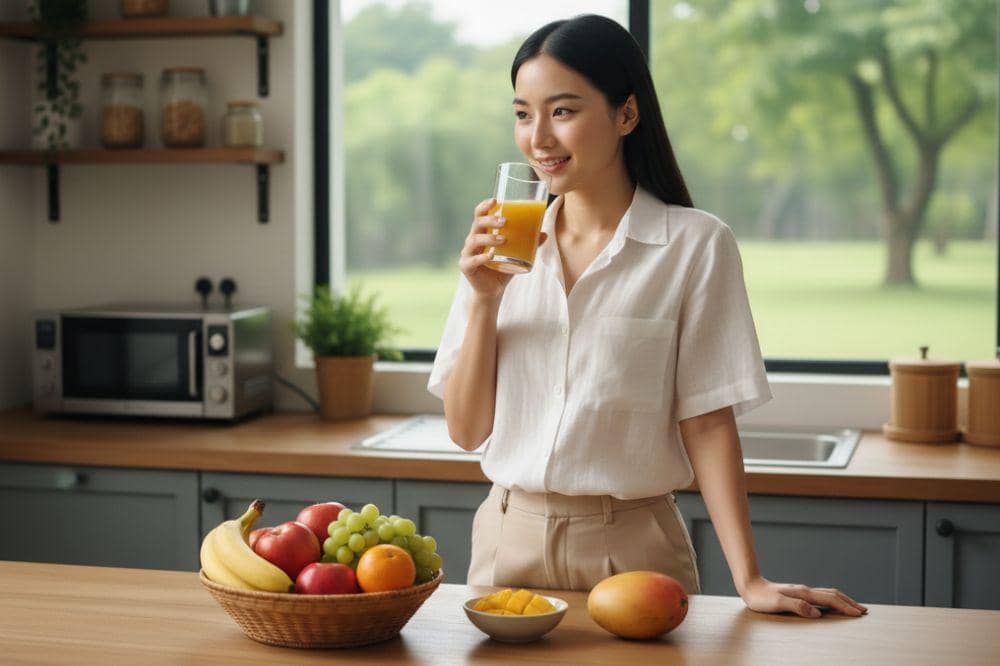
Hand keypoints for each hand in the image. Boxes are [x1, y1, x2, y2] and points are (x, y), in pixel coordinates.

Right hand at [459, 197, 546, 300]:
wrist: (493, 290)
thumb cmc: (503, 268)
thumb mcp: (517, 254)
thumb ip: (529, 244)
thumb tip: (544, 234)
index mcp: (482, 233)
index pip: (479, 214)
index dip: (485, 206)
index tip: (495, 200)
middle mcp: (473, 240)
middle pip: (477, 224)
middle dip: (490, 220)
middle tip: (505, 222)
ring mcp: (467, 253)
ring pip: (474, 240)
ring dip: (489, 238)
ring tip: (503, 240)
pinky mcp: (466, 267)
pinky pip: (472, 260)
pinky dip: (482, 257)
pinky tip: (491, 256)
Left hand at [738, 576, 867, 618]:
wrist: (750, 586)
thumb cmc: (761, 598)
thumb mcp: (778, 604)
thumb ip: (797, 607)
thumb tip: (817, 614)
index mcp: (804, 593)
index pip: (830, 600)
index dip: (845, 607)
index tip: (859, 613)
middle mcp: (805, 591)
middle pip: (833, 595)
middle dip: (849, 603)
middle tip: (863, 611)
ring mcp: (802, 592)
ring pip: (828, 594)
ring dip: (842, 600)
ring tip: (853, 607)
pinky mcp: (798, 594)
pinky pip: (820, 596)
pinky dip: (832, 600)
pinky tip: (831, 604)